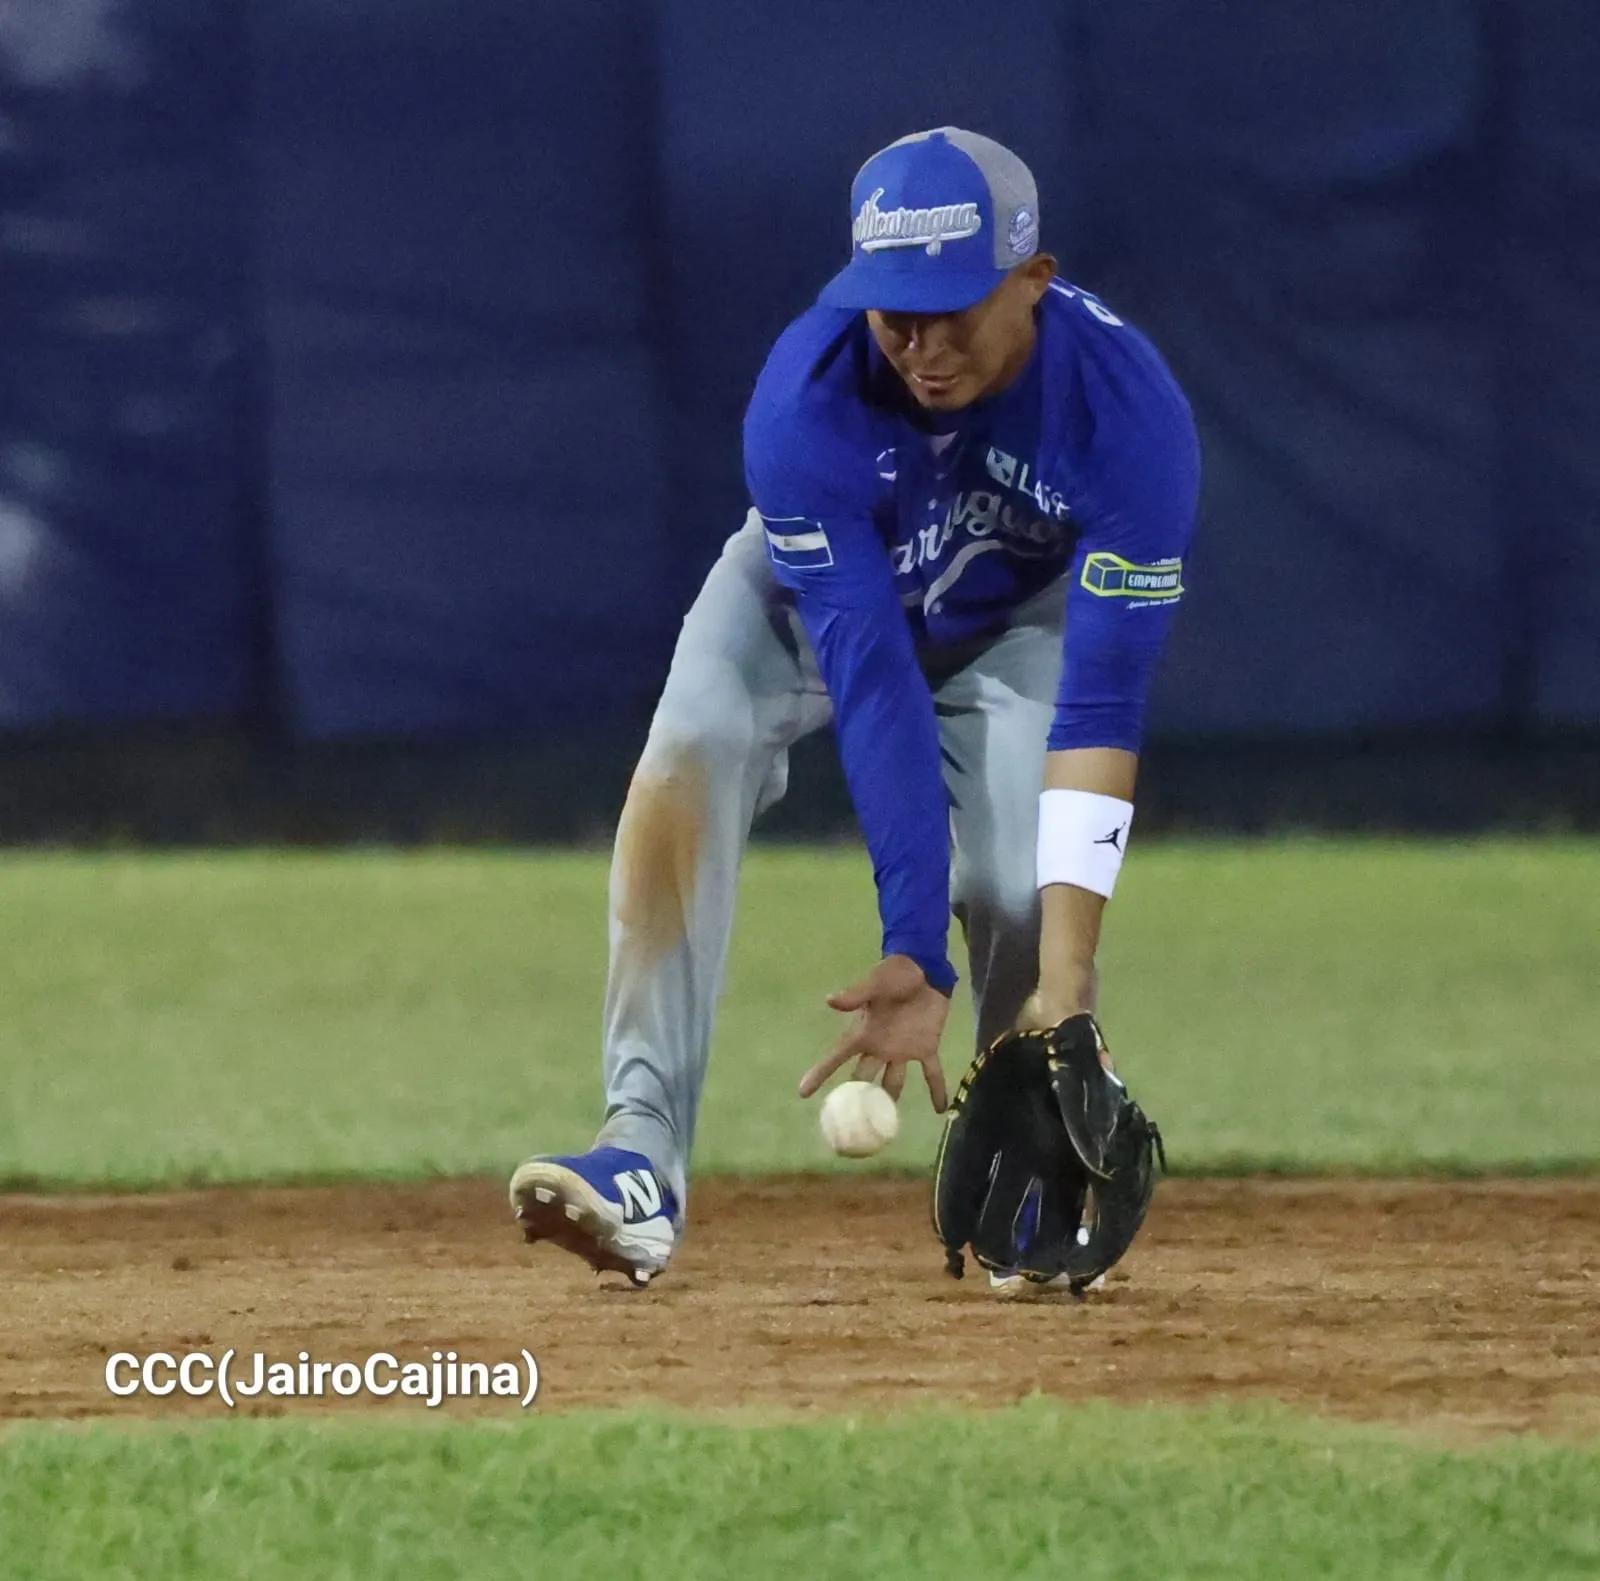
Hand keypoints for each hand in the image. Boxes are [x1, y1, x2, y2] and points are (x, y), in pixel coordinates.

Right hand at [798, 954, 951, 1110]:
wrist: (924, 968)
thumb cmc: (895, 973)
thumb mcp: (874, 983)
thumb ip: (855, 995)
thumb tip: (829, 1000)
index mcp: (863, 1033)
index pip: (836, 1058)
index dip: (819, 1074)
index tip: (803, 1093)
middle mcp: (879, 1047)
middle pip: (863, 1079)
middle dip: (856, 1100)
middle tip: (848, 1124)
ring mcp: (902, 1050)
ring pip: (894, 1082)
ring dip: (891, 1101)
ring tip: (886, 1127)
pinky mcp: (926, 1047)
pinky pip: (931, 1073)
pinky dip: (937, 1090)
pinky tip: (941, 1109)